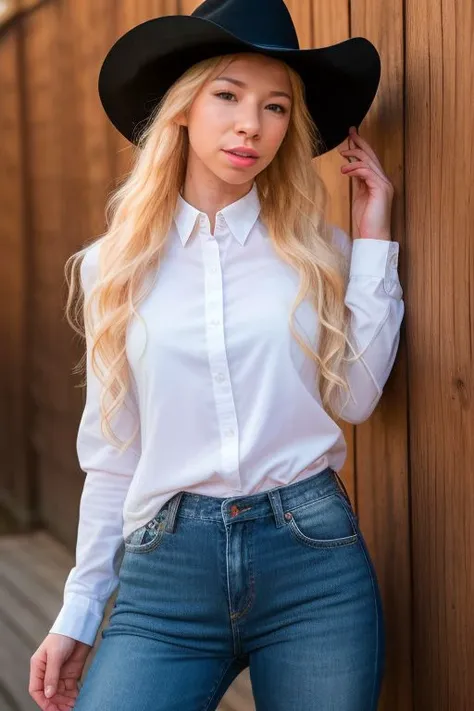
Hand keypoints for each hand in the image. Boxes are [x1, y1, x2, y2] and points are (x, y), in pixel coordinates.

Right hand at [29, 633, 91, 709]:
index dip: (43, 701)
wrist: (80, 627)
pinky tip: (77, 700)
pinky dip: (73, 696)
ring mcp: (60, 674)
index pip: (36, 689)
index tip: (51, 708)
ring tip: (73, 707)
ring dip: (65, 702)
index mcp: (38, 667)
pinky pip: (70, 689)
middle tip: (65, 710)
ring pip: (60, 694)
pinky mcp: (72, 673)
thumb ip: (52, 675)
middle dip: (56, 704)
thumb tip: (48, 694)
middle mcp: (48, 672)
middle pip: (49, 694)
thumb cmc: (63, 636)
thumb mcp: (55, 655)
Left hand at [338, 126, 393, 240]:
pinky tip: (345, 170)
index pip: (370, 160)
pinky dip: (355, 168)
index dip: (361, 147)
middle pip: (372, 156)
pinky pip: (367, 172)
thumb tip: (350, 169)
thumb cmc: (366, 222)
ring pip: (369, 162)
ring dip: (354, 155)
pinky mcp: (380, 190)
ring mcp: (384, 185)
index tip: (351, 137)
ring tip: (342, 153)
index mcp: (379, 183)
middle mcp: (384, 181)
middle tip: (350, 131)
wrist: (373, 237)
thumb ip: (358, 182)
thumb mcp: (360, 197)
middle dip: (360, 142)